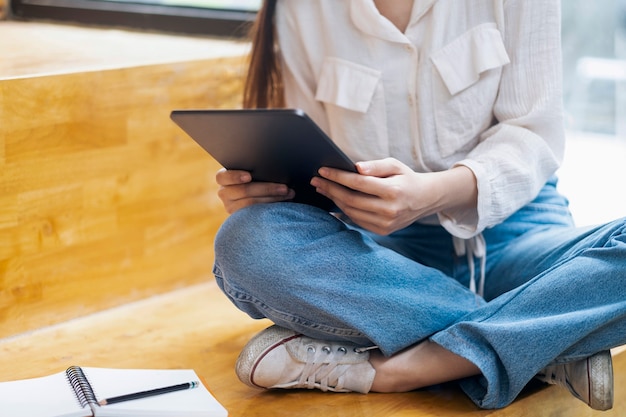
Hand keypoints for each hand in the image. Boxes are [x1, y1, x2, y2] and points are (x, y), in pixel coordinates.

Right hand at [216, 168, 294, 213]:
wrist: (258, 194)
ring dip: (273, 198)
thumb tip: (269, 164)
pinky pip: (256, 215)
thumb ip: (256, 168)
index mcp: (224, 178)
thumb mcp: (253, 170)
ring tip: (289, 194)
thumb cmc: (258, 175)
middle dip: (267, 188)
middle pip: (243, 191)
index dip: (235, 176)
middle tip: (285, 187)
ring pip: (252, 204)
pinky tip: (284, 205)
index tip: (249, 176)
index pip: (222, 177)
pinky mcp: (241, 218)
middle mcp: (225, 193)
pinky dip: (271, 208)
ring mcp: (231, 207)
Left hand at [310, 158, 476, 234]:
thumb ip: (375, 166)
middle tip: (316, 180)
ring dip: (334, 200)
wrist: (425, 199)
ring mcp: (386, 224)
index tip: (322, 171)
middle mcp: (389, 210)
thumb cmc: (406, 178)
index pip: (358, 184)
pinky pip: (357, 220)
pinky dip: (343, 211)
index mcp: (393, 191)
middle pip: (351, 200)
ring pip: (351, 212)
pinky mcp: (382, 231)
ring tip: (323, 189)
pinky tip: (334, 201)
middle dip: (330, 189)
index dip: (338, 177)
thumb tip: (355, 168)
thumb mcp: (395, 165)